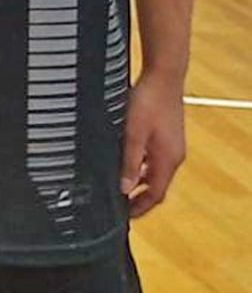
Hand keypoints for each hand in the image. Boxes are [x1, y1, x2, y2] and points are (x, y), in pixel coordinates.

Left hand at [120, 71, 186, 216]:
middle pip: (156, 185)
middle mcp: (173, 156)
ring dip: (139, 181)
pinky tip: (125, 160)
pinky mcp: (167, 136)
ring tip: (118, 185)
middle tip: (119, 203)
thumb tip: (125, 188)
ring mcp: (172, 146)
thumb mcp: (133, 133)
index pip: (156, 194)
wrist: (163, 77)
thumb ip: (129, 161)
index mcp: (167, 160)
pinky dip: (141, 166)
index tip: (126, 216)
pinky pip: (154, 159)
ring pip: (154, 172)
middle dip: (139, 197)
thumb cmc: (148, 101)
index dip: (140, 207)